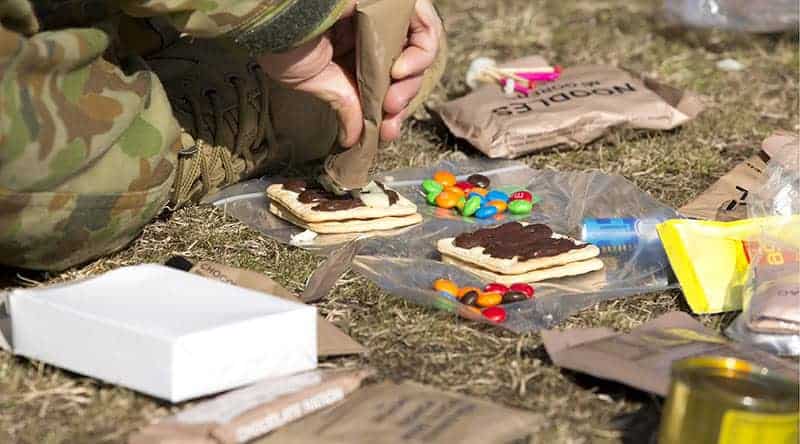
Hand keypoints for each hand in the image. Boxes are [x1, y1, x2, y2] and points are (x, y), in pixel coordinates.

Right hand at [257, 0, 442, 146]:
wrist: (280, 14)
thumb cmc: (286, 42)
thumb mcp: (318, 83)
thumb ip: (344, 106)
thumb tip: (353, 138)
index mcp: (352, 48)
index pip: (384, 81)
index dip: (388, 109)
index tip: (384, 132)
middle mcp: (371, 31)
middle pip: (405, 70)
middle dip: (401, 100)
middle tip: (388, 114)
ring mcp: (385, 15)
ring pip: (419, 51)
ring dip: (410, 82)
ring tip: (392, 100)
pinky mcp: (395, 3)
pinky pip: (425, 26)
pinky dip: (421, 53)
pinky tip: (399, 71)